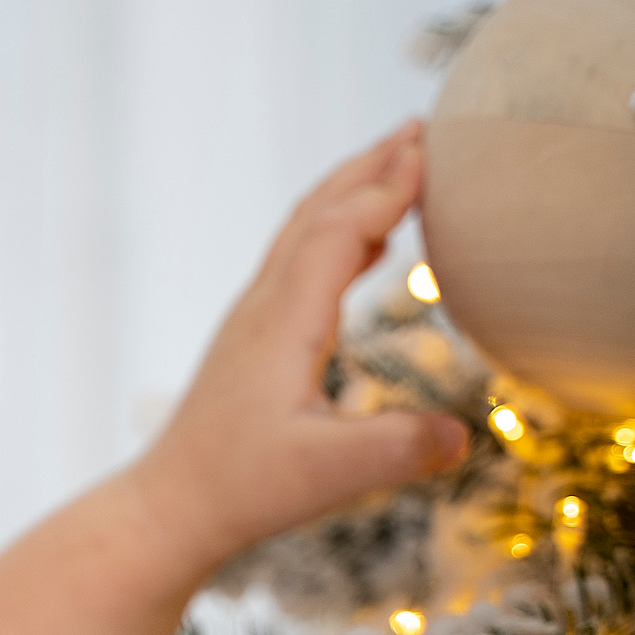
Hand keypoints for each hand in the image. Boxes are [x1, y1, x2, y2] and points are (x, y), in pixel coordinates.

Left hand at [133, 121, 470, 572]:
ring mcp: (253, 321)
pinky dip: (339, 236)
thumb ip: (398, 450)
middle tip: (421, 128)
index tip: (431, 151)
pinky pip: (298, 266)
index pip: (338, 231)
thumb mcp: (329, 476)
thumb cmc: (242, 489)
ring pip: (303, 234)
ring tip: (400, 166)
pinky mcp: (251, 342)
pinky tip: (369, 248)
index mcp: (284, 322)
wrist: (171, 506)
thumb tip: (463, 434)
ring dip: (351, 193)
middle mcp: (264, 308)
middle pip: (317, 213)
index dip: (385, 190)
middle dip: (369, 167)